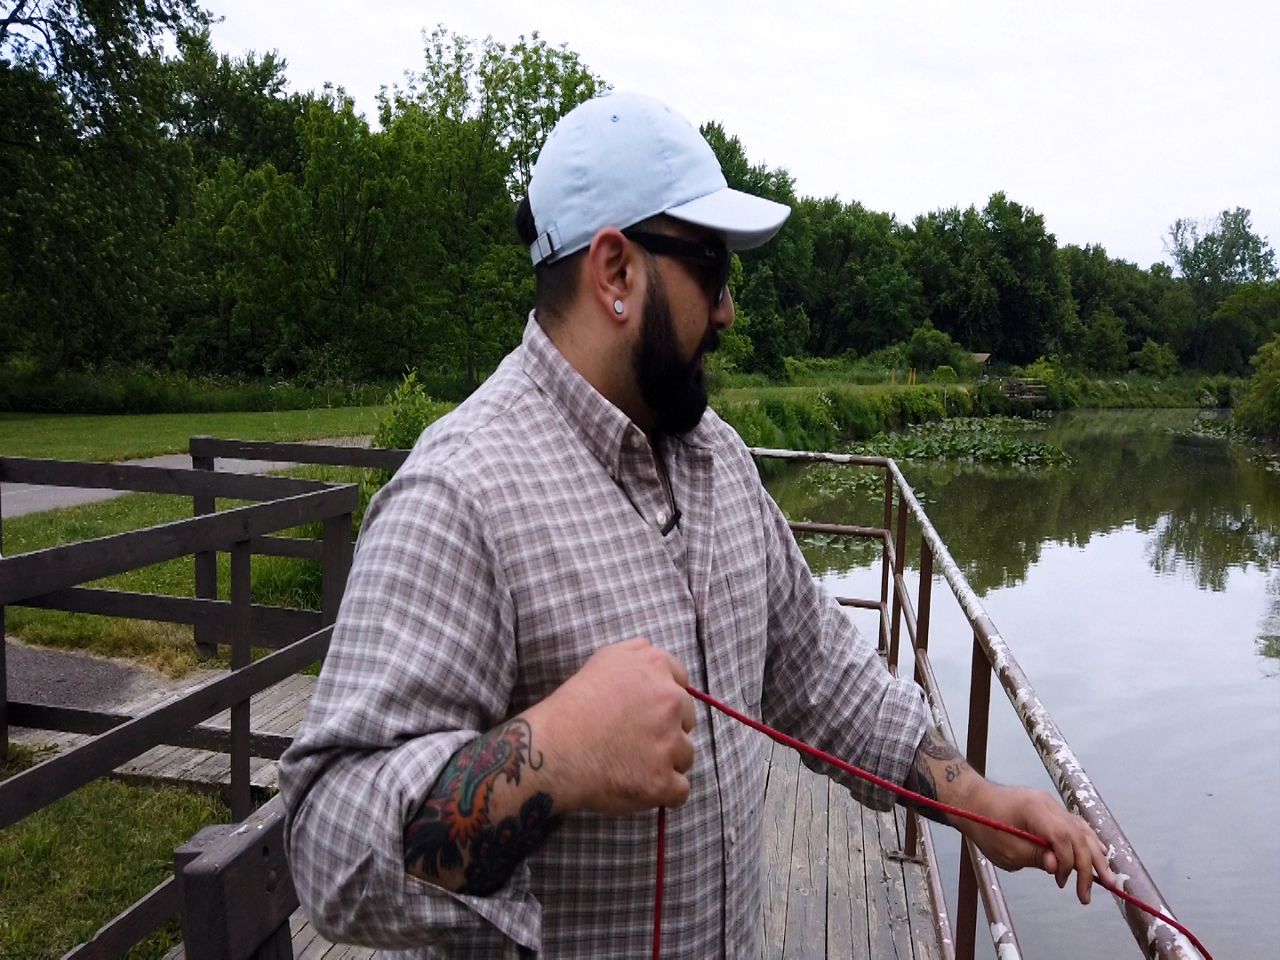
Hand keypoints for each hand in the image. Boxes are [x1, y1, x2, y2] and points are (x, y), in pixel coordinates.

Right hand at [527, 637, 695, 815]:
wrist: (553, 750)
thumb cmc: (573, 706)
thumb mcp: (605, 659)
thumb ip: (638, 653)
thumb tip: (656, 658)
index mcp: (657, 669)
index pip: (681, 684)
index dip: (662, 700)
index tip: (644, 713)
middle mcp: (671, 701)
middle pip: (687, 720)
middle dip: (668, 730)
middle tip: (635, 740)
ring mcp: (671, 743)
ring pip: (685, 755)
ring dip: (667, 762)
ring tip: (632, 764)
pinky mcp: (664, 781)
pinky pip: (680, 790)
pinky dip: (663, 792)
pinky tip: (639, 785)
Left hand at [963, 782, 1114, 903]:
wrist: (972, 801)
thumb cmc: (985, 826)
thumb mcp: (1006, 849)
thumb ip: (1034, 857)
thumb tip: (1057, 868)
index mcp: (1035, 810)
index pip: (1063, 838)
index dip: (1068, 863)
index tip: (1061, 882)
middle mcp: (1048, 804)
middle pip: (1078, 834)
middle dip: (1089, 864)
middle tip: (1095, 891)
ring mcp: (1050, 804)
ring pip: (1081, 830)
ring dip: (1095, 855)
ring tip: (1108, 878)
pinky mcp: (1050, 810)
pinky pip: (1075, 825)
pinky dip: (1087, 842)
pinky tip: (1099, 854)